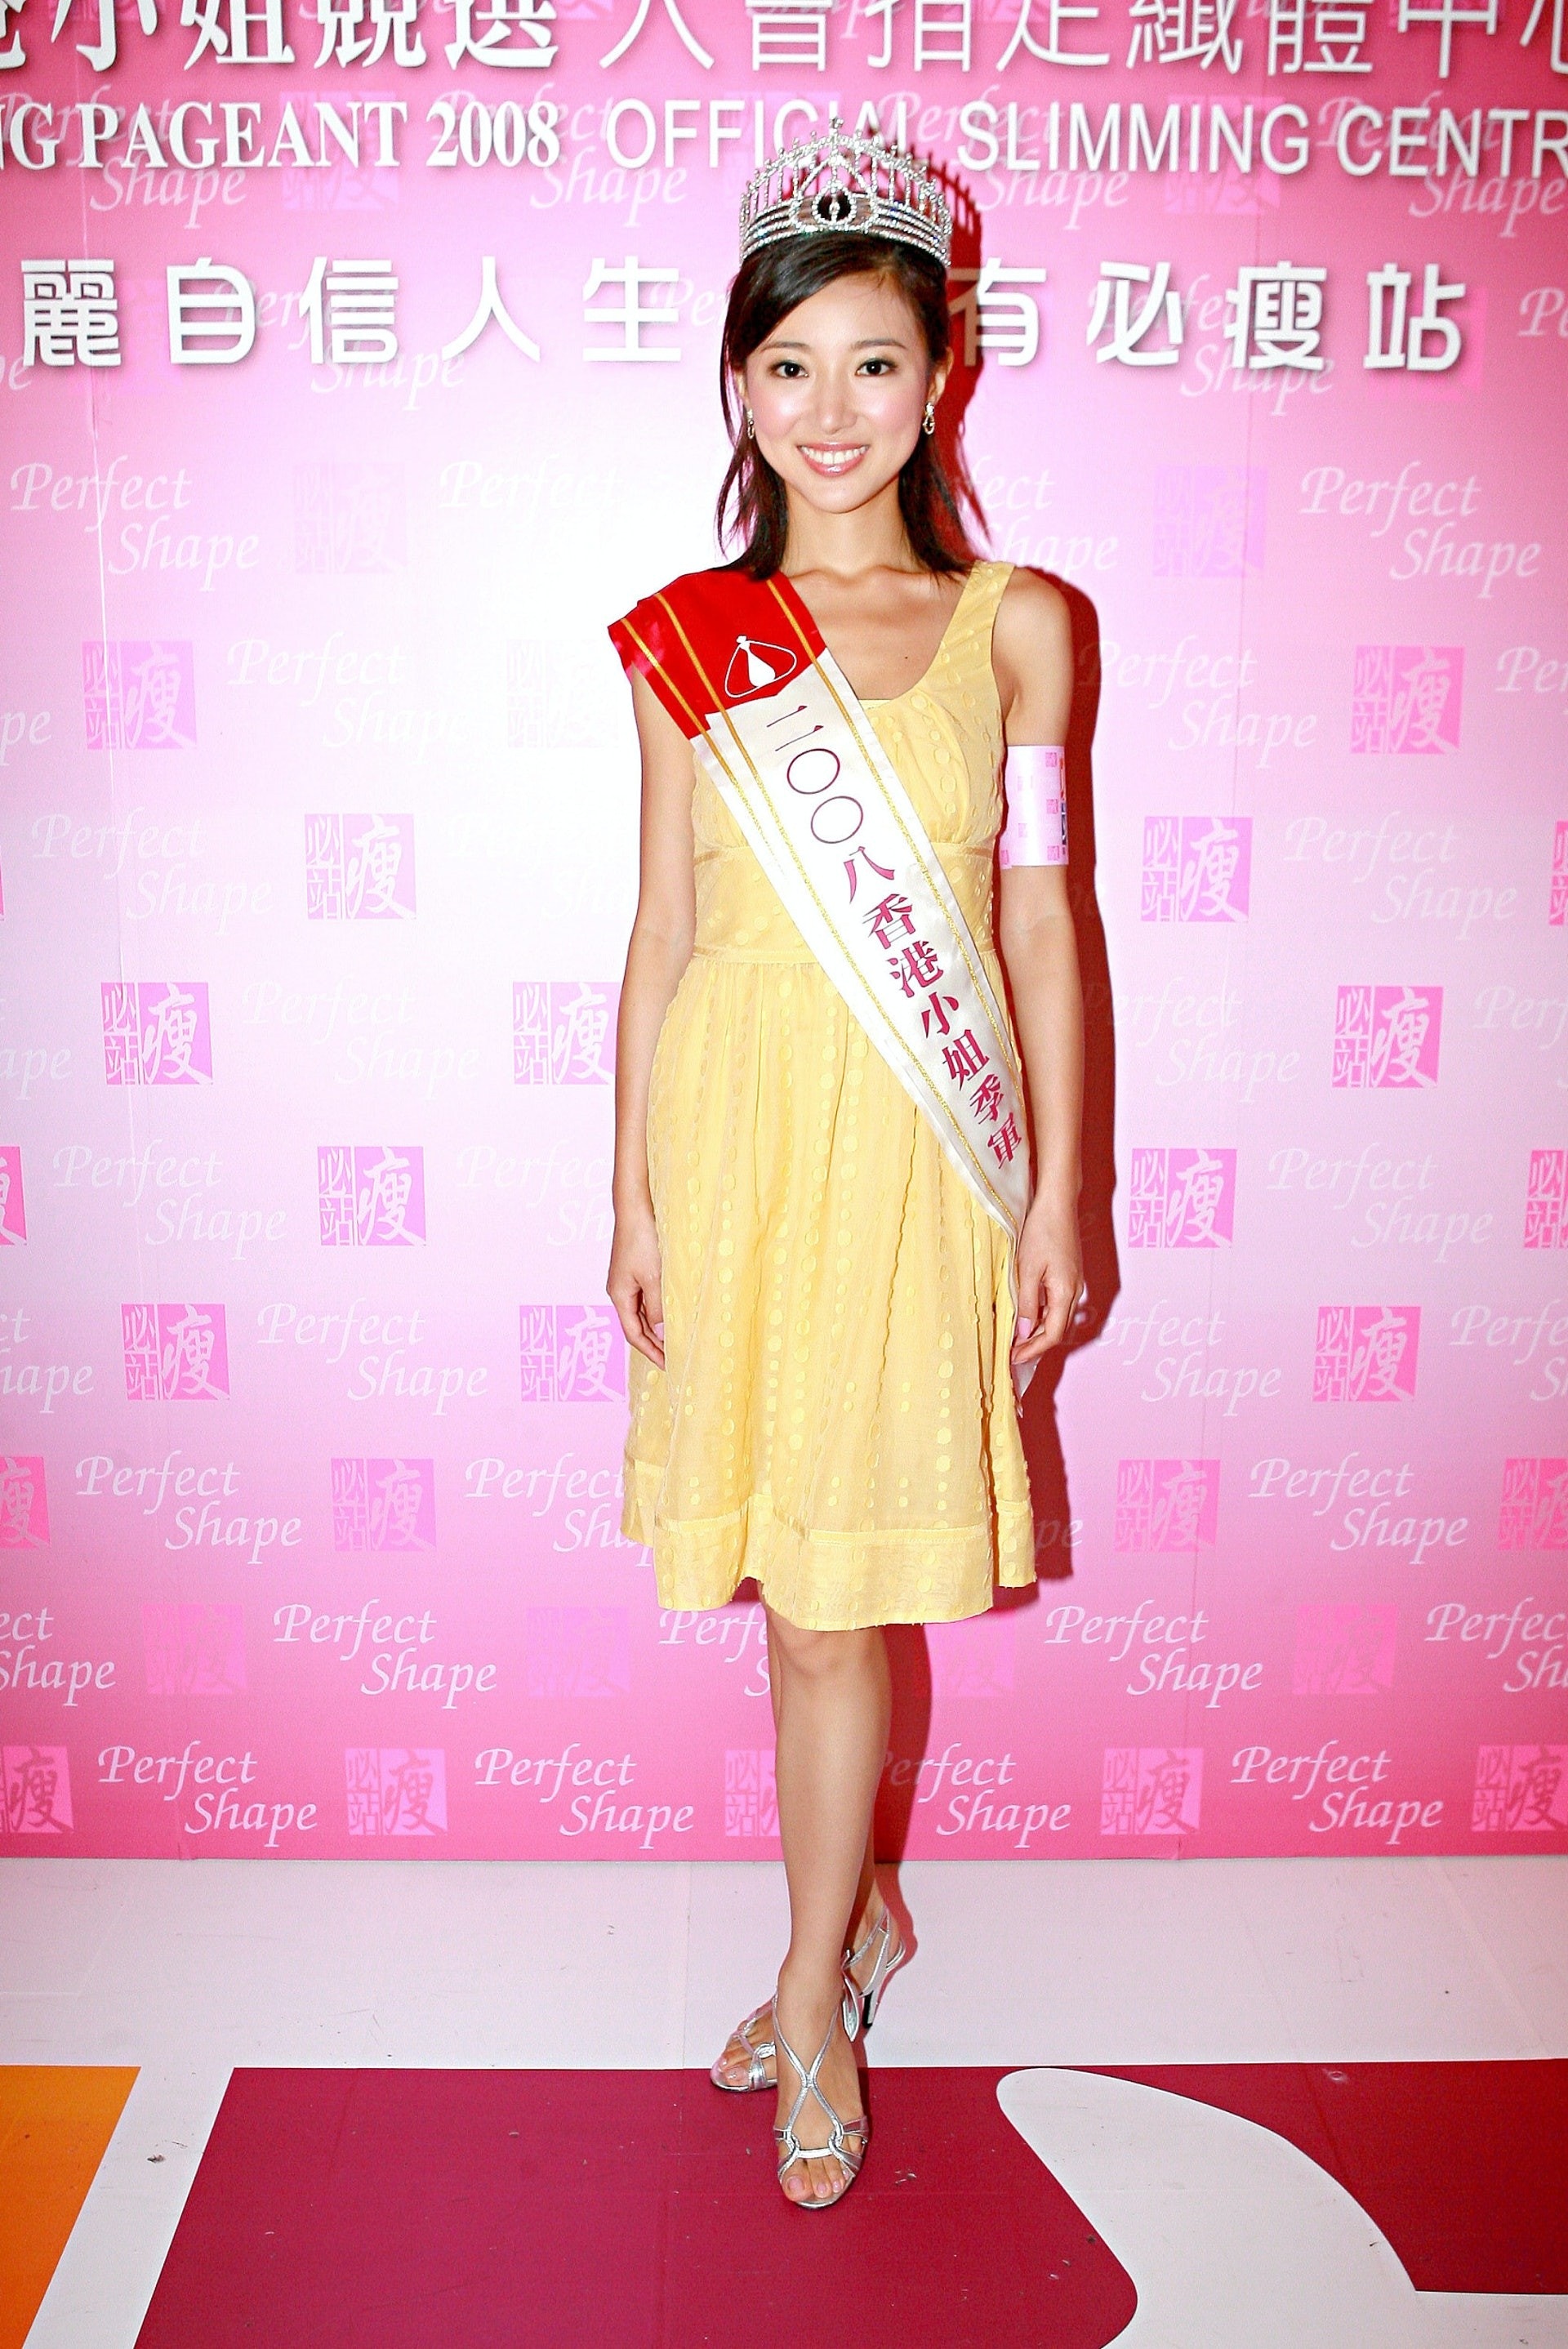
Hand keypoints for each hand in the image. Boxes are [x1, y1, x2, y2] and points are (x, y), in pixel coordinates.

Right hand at [607, 1204, 665, 1369]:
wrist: (635, 1207)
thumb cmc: (642, 1239)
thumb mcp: (653, 1277)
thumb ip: (657, 1307)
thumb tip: (661, 1333)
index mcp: (619, 1295)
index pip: (634, 1334)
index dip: (651, 1351)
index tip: (668, 1365)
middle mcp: (620, 1290)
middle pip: (637, 1325)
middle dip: (655, 1343)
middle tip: (675, 1357)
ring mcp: (627, 1280)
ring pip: (643, 1312)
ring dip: (658, 1327)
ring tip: (676, 1340)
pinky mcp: (636, 1270)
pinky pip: (647, 1297)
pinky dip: (659, 1309)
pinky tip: (672, 1314)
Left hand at [1010, 1197, 1082, 1367]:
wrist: (1058, 1204)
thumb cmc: (1042, 1232)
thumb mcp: (1027, 1270)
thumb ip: (1026, 1303)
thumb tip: (1023, 1333)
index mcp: (1065, 1293)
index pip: (1051, 1334)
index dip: (1032, 1349)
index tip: (1013, 1358)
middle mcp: (1074, 1292)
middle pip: (1057, 1329)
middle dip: (1035, 1345)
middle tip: (1012, 1353)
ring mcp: (1073, 1283)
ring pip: (1057, 1317)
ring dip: (1038, 1331)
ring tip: (1015, 1339)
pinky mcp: (1069, 1276)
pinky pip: (1057, 1304)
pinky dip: (1041, 1315)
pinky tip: (1026, 1315)